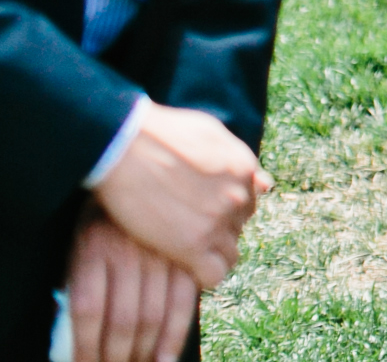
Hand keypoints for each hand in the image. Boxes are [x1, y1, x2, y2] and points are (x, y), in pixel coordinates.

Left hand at [65, 207, 199, 361]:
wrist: (145, 163)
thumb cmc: (108, 211)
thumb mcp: (83, 239)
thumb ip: (83, 279)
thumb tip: (76, 334)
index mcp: (94, 246)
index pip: (85, 310)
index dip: (84, 347)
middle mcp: (129, 249)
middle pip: (122, 318)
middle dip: (117, 355)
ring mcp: (164, 249)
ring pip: (155, 314)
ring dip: (145, 352)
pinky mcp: (191, 250)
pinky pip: (186, 298)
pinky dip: (176, 333)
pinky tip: (165, 356)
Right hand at [90, 105, 265, 289]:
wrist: (125, 145)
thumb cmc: (160, 134)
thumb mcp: (210, 134)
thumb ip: (238, 160)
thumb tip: (265, 184)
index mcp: (244, 169)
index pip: (247, 203)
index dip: (225, 212)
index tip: (203, 216)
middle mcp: (237, 196)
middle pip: (238, 228)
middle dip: (219, 232)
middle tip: (188, 233)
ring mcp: (216, 222)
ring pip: (230, 254)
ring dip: (212, 255)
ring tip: (186, 254)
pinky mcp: (190, 245)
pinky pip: (213, 275)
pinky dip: (204, 277)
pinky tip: (185, 270)